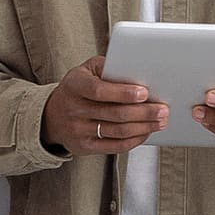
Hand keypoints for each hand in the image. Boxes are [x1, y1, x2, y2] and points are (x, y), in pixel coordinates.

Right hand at [41, 56, 167, 156]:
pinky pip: (115, 146)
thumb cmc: (77, 89)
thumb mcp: (86, 70)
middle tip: (162, 109)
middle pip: (115, 114)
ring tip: (160, 121)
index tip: (144, 93)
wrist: (52, 116)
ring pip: (118, 131)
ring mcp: (78, 130)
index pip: (99, 91)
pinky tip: (145, 132)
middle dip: (144, 112)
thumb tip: (136, 70)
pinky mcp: (84, 147)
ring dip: (144, 127)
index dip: (123, 93)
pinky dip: (134, 140)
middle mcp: (74, 109)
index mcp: (74, 86)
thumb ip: (108, 67)